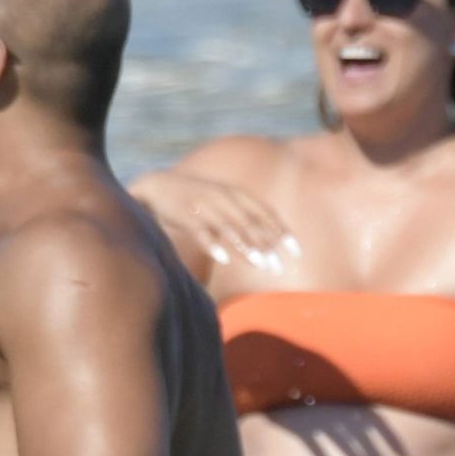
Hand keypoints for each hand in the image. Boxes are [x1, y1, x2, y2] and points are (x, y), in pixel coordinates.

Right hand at [130, 171, 297, 271]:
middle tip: (279, 269)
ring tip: (261, 265)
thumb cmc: (199, 199)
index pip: (266, 213)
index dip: (282, 232)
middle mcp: (224, 198)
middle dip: (267, 246)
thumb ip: (248, 217)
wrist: (158, 186)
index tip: (296, 253)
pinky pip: (202, 232)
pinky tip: (223, 260)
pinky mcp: (186, 216)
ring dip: (247, 248)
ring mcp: (205, 206)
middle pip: (251, 224)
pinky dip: (213, 245)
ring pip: (230, 229)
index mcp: (237, 194)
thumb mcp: (226, 200)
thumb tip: (275, 242)